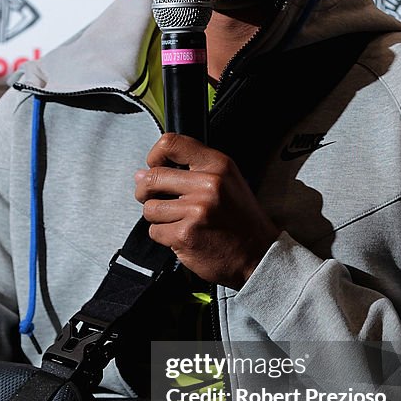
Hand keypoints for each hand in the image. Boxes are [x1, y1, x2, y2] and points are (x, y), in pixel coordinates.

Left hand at [134, 133, 280, 288]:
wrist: (258, 255)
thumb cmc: (241, 220)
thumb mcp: (226, 182)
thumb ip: (189, 171)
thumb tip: (141, 173)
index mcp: (218, 166)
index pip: (171, 144)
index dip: (154, 155)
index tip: (154, 166)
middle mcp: (208, 185)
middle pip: (153, 177)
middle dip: (147, 191)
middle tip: (157, 198)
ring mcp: (195, 211)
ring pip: (150, 207)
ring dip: (158, 217)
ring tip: (179, 221)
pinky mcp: (185, 235)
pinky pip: (155, 231)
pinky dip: (164, 235)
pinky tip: (184, 235)